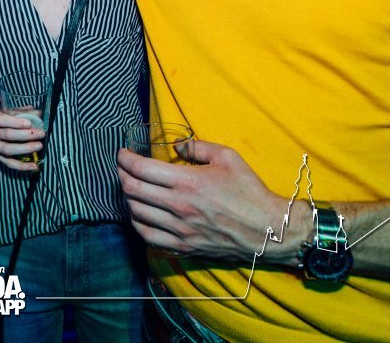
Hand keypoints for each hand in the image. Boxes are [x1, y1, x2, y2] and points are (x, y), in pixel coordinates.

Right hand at [0, 110, 44, 171]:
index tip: (29, 123)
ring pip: (8, 150)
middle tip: (40, 133)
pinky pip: (9, 163)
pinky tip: (34, 166)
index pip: (2, 120)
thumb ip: (19, 112)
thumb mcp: (1, 111)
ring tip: (39, 146)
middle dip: (25, 135)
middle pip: (7, 135)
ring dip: (25, 149)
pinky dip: (22, 166)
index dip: (16, 122)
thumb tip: (39, 112)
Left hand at [117, 139, 301, 265]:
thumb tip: (175, 144)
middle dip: (121, 175)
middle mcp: (178, 206)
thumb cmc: (249, 191)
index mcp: (187, 181)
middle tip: (122, 168)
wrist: (268, 230)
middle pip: (132, 190)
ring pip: (136, 213)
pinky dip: (138, 223)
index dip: (125, 159)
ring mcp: (179, 229)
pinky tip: (139, 214)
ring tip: (130, 188)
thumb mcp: (227, 157)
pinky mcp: (184, 246)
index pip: (141, 169)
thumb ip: (197, 146)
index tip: (122, 153)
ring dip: (127, 198)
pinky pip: (148, 237)